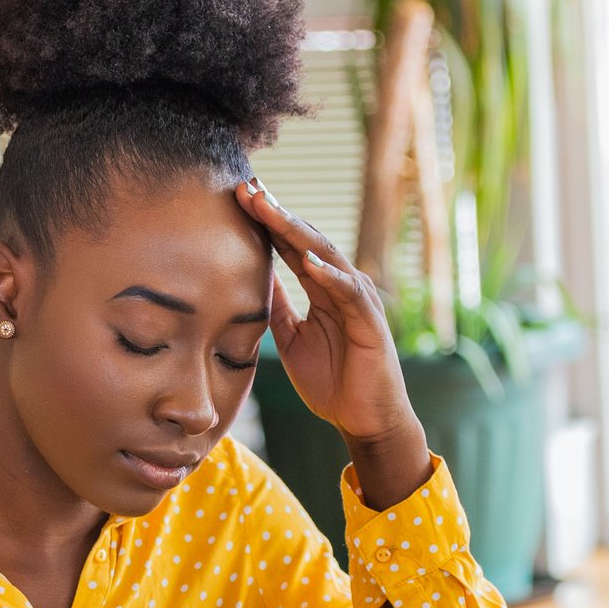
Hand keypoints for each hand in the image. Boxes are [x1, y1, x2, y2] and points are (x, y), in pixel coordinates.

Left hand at [236, 180, 431, 507]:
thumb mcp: (293, 339)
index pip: (290, 246)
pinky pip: (348, 293)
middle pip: (306, 240)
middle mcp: (341, 285)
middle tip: (248, 187)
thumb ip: (278, 307)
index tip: (238, 197)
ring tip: (269, 209)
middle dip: (276, 213)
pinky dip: (329, 275)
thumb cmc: (332, 382)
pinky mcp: (370, 322)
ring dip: (297, 232)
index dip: (265, 222)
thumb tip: (254, 279)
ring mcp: (358, 300)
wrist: (365, 420)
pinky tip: (307, 260)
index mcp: (321, 288)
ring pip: (326, 256)